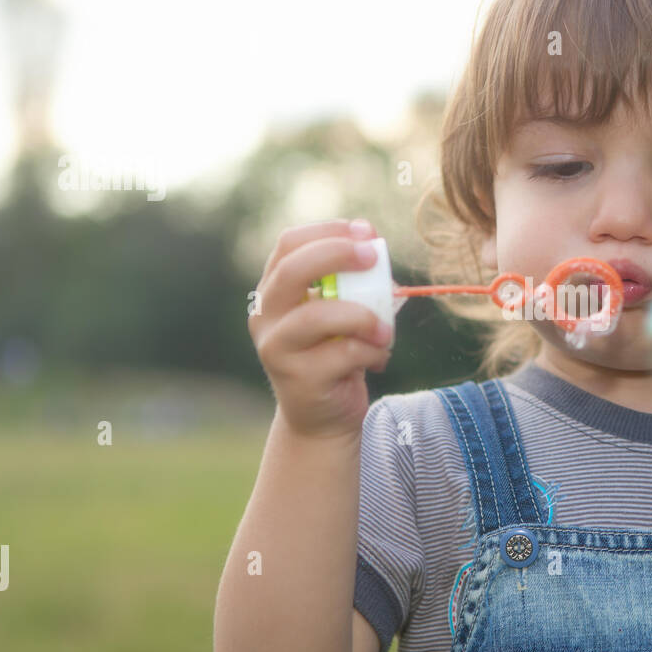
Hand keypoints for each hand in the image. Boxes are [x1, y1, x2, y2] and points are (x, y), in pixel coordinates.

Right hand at [248, 218, 392, 440]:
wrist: (323, 419)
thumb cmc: (336, 356)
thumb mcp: (345, 315)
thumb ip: (357, 287)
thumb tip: (380, 257)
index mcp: (275, 290)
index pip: (289, 244)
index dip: (328, 231)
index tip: (366, 232)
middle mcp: (266, 315)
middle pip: (293, 270)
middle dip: (337, 254)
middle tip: (374, 256)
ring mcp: (277, 348)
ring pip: (318, 315)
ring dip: (363, 315)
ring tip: (385, 330)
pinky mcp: (298, 378)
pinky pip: (343, 353)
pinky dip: (372, 350)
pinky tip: (378, 359)